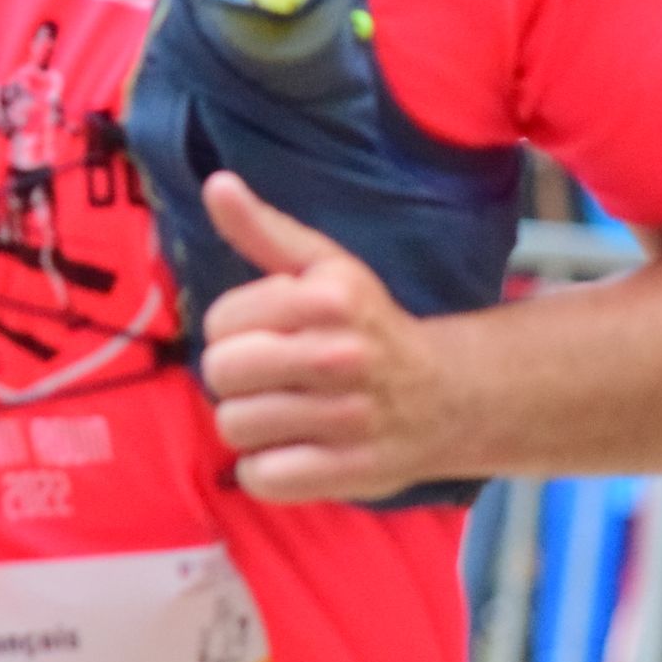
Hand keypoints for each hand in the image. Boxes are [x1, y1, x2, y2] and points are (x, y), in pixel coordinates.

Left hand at [196, 171, 456, 503]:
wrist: (445, 396)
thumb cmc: (367, 324)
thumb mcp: (325, 267)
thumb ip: (264, 230)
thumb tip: (215, 185)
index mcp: (330, 297)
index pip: (220, 321)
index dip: (233, 329)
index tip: (267, 333)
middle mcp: (341, 354)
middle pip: (221, 374)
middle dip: (235, 377)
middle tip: (270, 377)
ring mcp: (348, 417)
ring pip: (235, 426)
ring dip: (250, 425)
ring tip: (283, 413)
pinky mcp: (350, 472)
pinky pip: (263, 477)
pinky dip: (268, 469)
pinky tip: (294, 450)